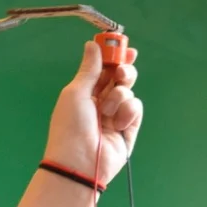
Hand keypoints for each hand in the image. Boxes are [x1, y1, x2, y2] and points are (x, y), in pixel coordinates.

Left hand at [12, 42, 143, 206]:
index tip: (124, 46)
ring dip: (119, 96)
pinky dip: (127, 112)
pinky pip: (136, 108)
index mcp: (85, 93)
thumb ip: (89, 69)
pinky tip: (117, 123)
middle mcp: (101, 103)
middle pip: (120, 77)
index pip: (103, 70)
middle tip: (121, 72)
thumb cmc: (70, 125)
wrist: (80, 162)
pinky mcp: (129, 128)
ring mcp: (116, 116)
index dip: (114, 56)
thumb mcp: (75, 92)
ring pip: (128, 91)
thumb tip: (91, 44)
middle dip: (123, 71)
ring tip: (107, 110)